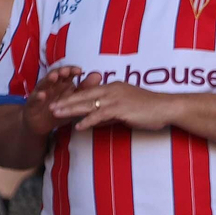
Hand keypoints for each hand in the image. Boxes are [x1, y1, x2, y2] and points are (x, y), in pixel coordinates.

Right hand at [21, 66, 90, 135]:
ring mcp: (40, 92)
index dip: (72, 70)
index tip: (79, 70)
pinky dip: (38, 96)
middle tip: (66, 71)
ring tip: (53, 77)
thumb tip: (98, 75)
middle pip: (55, 75)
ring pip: (44, 84)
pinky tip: (42, 95)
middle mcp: (50, 85)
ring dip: (48, 80)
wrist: (40, 123)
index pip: (66, 73)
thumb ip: (84, 88)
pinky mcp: (32, 103)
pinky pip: (34, 99)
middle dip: (60, 72)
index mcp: (61, 84)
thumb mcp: (74, 100)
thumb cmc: (59, 109)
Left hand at [49, 79, 179, 132]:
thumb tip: (98, 121)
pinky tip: (77, 127)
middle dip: (64, 101)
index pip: (88, 91)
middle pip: (83, 95)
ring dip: (69, 109)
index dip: (72, 97)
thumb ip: (111, 113)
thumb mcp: (127, 109)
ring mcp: (115, 98)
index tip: (59, 101)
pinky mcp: (120, 109)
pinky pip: (99, 115)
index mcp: (113, 87)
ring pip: (87, 103)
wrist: (167, 108)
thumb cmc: (151, 109)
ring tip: (55, 114)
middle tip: (49, 106)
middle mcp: (111, 90)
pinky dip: (87, 121)